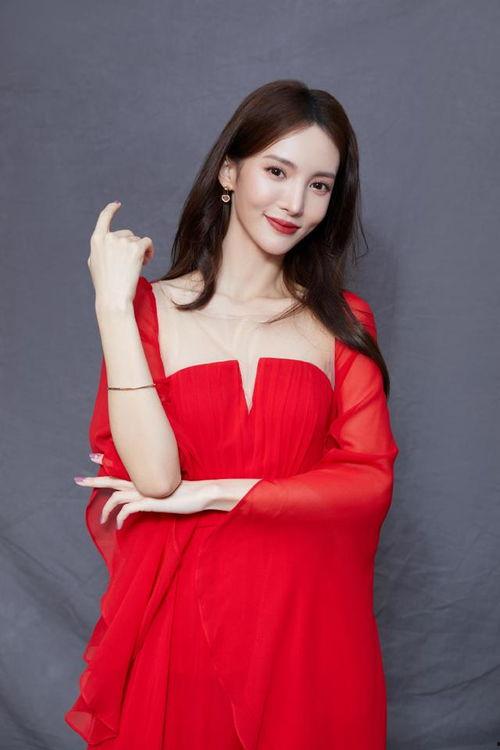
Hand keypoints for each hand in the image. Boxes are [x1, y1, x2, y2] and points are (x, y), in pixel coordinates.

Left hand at [73, 474, 217, 528]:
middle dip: (93, 481)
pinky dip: (120, 518)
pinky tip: (120, 527)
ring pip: (115, 497)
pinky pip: (127, 510)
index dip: (105, 462)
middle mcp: (141, 483)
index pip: (120, 470)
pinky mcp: (148, 502)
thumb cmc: (186, 494)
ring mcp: (144, 492)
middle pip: (110, 480)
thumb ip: (155, 491)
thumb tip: (148, 496)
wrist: (199, 494)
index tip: (93, 456)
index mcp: (144, 479)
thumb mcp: (166, 491)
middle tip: (78, 480)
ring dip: (106, 511)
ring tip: (102, 521)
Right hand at [88, 200, 154, 306]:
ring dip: (141, 250)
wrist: (113, 298)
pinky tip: (146, 261)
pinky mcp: (135, 248)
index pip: (103, 219)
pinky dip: (150, 250)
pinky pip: (147, 242)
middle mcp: (109, 238)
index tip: (117, 204)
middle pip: (127, 234)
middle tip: (132, 263)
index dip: (111, 210)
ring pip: (138, 240)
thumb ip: (100, 250)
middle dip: (131, 246)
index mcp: (96, 241)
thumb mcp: (95, 264)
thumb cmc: (105, 285)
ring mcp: (122, 242)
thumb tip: (106, 241)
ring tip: (138, 266)